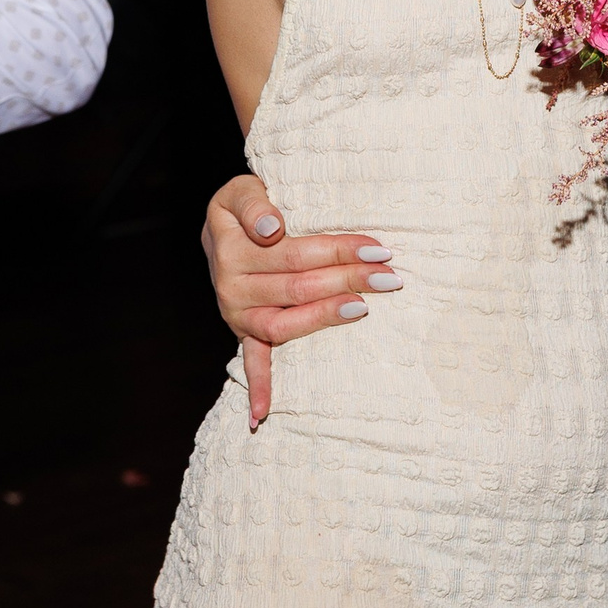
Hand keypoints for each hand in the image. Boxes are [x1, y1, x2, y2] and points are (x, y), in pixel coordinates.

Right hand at [201, 174, 400, 430]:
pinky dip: (258, 387)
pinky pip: (251, 361)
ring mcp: (238, 315)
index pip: (296, 251)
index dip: (339, 249)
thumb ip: (253, 203)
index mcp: (234, 250)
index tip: (378, 246)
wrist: (219, 229)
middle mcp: (233, 287)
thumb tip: (270, 228)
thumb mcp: (239, 190)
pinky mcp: (242, 332)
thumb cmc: (241, 207)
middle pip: (299, 286)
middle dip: (348, 279)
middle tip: (388, 276)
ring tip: (364, 307)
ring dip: (326, 317)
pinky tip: (262, 417)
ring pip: (286, 324)